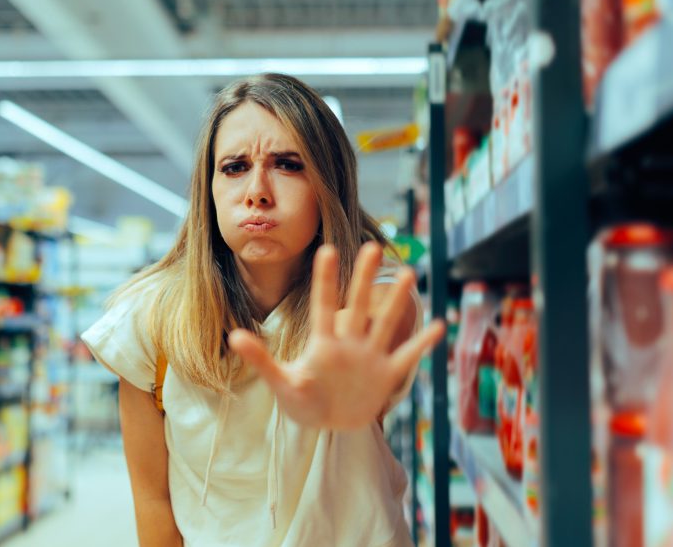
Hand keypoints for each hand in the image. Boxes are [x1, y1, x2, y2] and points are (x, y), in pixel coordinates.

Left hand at [229, 242, 444, 429]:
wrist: (327, 425)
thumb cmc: (301, 401)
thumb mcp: (281, 383)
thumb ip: (261, 359)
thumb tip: (234, 335)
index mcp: (323, 343)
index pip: (324, 306)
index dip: (326, 280)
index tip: (326, 249)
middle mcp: (349, 344)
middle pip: (358, 305)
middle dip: (365, 278)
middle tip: (373, 247)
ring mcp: (370, 357)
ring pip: (385, 324)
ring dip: (396, 302)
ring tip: (409, 274)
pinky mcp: (386, 375)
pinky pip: (407, 357)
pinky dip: (421, 343)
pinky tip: (438, 325)